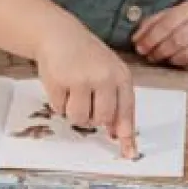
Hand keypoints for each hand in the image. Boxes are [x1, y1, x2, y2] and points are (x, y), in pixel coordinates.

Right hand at [34, 22, 137, 158]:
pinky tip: (60, 85)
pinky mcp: (59, 81)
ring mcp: (81, 79)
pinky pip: (59, 109)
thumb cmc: (87, 58)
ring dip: (74, 112)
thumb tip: (116, 135)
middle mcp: (104, 77)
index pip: (127, 111)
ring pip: (79, 118)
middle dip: (92, 117)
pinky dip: (58, 103)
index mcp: (121, 76)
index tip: (129, 153)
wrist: (59, 35)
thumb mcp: (109, 73)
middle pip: (101, 119)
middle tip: (86, 100)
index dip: (127, 134)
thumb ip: (116, 101)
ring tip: (73, 92)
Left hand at [132, 0, 187, 71]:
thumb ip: (155, 22)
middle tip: (150, 56)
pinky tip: (181, 64)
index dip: (151, 38)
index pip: (168, 24)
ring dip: (172, 61)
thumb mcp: (178, 12)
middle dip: (159, 51)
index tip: (139, 48)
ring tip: (164, 59)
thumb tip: (135, 39)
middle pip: (177, 41)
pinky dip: (187, 67)